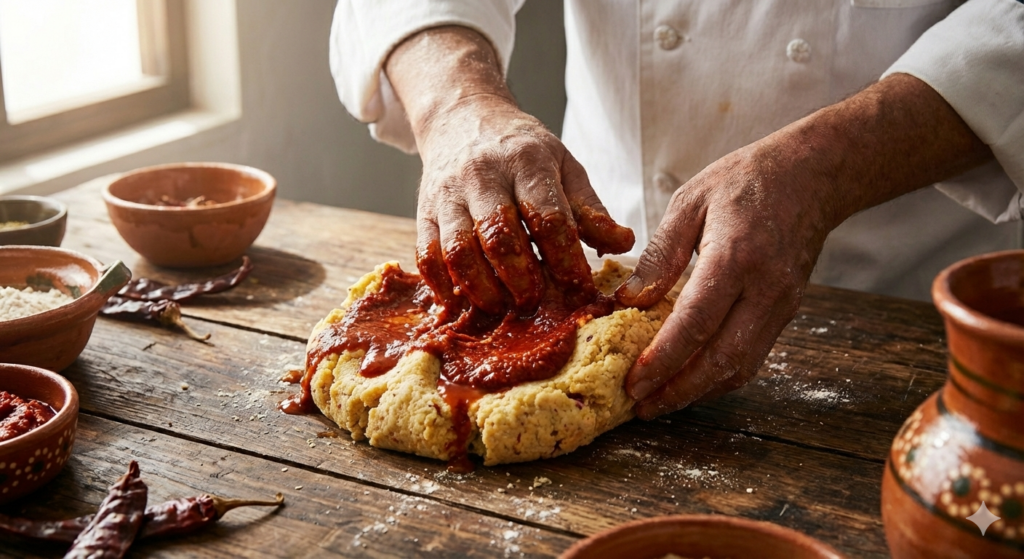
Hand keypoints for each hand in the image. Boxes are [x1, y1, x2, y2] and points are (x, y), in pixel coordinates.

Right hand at [386, 26, 632, 313]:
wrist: (462, 117)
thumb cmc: (521, 150)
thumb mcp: (564, 166)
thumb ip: (590, 209)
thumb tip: (623, 244)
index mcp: (528, 162)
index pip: (549, 216)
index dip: (565, 258)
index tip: (578, 288)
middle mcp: (484, 175)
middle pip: (500, 235)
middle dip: (520, 278)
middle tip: (535, 304)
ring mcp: (449, 194)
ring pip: (459, 249)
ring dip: (481, 288)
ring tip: (501, 307)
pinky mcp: (424, 210)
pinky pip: (427, 253)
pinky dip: (442, 284)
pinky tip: (461, 301)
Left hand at [615, 73, 992, 418]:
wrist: (812, 176)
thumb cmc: (745, 181)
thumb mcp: (690, 202)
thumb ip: (660, 254)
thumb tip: (629, 301)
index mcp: (736, 256)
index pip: (697, 322)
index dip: (664, 358)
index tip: (634, 381)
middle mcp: (765, 289)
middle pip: (722, 359)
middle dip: (679, 391)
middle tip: (641, 407)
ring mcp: (782, 305)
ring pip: (741, 366)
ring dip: (699, 392)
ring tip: (659, 402)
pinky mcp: (787, 312)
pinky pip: (752, 356)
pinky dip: (720, 377)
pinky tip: (691, 381)